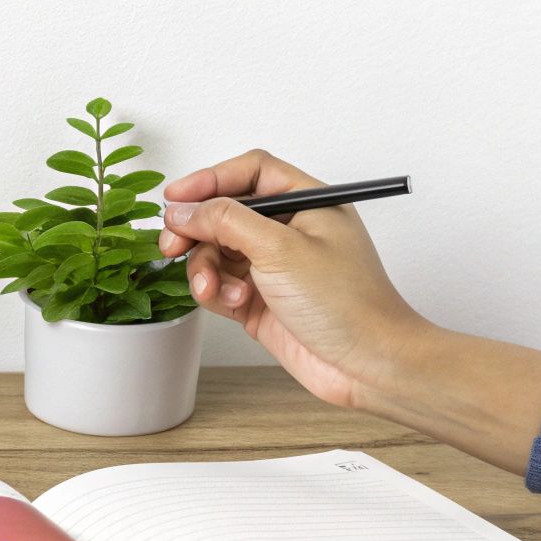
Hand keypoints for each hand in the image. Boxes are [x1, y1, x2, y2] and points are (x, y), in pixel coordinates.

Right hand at [157, 149, 540, 474]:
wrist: (368, 366)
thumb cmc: (349, 305)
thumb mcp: (282, 249)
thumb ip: (227, 221)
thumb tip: (184, 209)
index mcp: (308, 203)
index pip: (250, 173)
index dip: (210, 180)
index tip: (176, 197)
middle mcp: (289, 231)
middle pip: (225, 212)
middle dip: (197, 229)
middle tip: (172, 244)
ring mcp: (274, 267)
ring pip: (216, 251)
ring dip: (205, 267)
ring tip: (213, 288)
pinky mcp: (260, 301)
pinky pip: (220, 284)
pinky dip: (215, 292)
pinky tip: (230, 303)